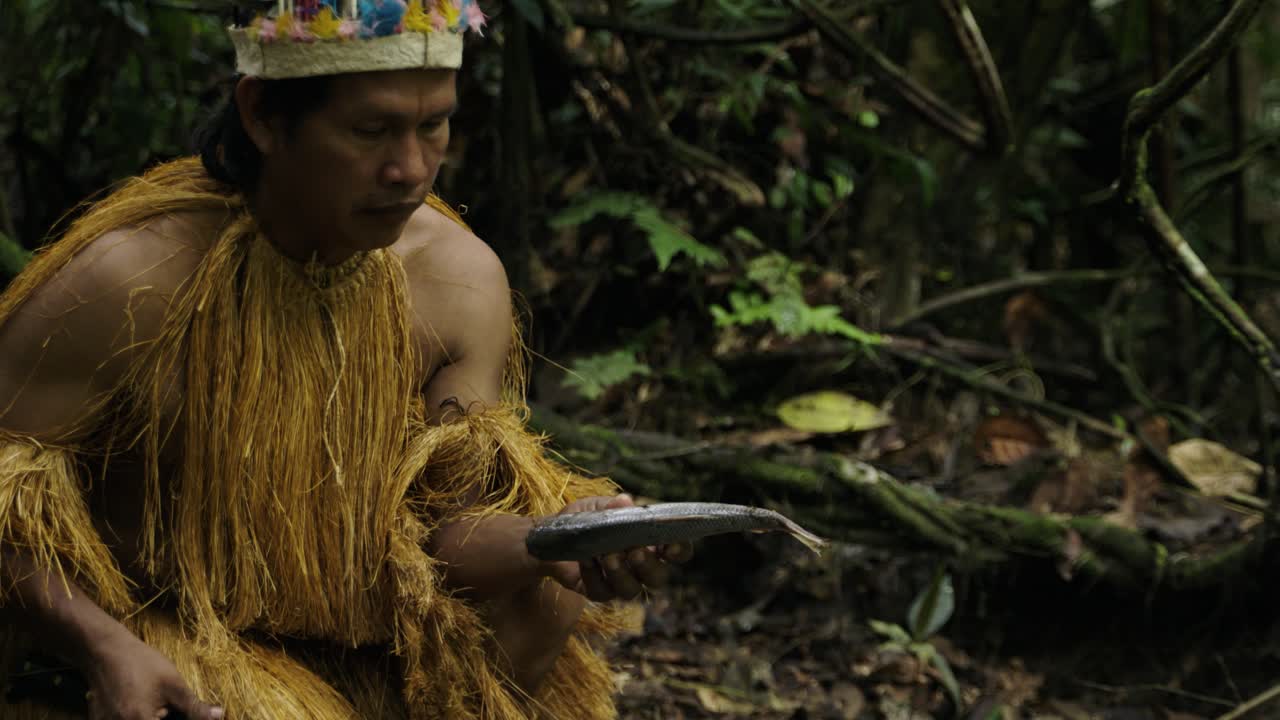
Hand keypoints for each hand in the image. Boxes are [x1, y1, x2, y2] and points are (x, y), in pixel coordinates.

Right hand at [83, 627, 223, 719]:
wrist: (106, 650)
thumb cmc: (142, 664)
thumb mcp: (173, 684)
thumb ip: (195, 707)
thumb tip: (220, 715)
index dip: (177, 719)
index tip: (174, 710)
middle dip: (165, 717)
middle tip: (165, 706)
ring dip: (150, 715)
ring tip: (152, 701)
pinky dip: (137, 715)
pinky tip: (138, 701)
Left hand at [541, 494, 693, 601]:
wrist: (552, 537)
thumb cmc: (584, 520)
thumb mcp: (597, 507)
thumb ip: (613, 506)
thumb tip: (625, 502)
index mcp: (649, 543)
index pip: (677, 552)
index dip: (680, 551)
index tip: (670, 545)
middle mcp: (639, 567)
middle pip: (658, 578)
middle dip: (648, 566)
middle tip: (634, 552)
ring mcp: (619, 582)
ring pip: (631, 590)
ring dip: (621, 573)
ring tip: (607, 555)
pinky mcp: (597, 592)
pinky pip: (601, 591)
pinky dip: (593, 575)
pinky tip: (585, 559)